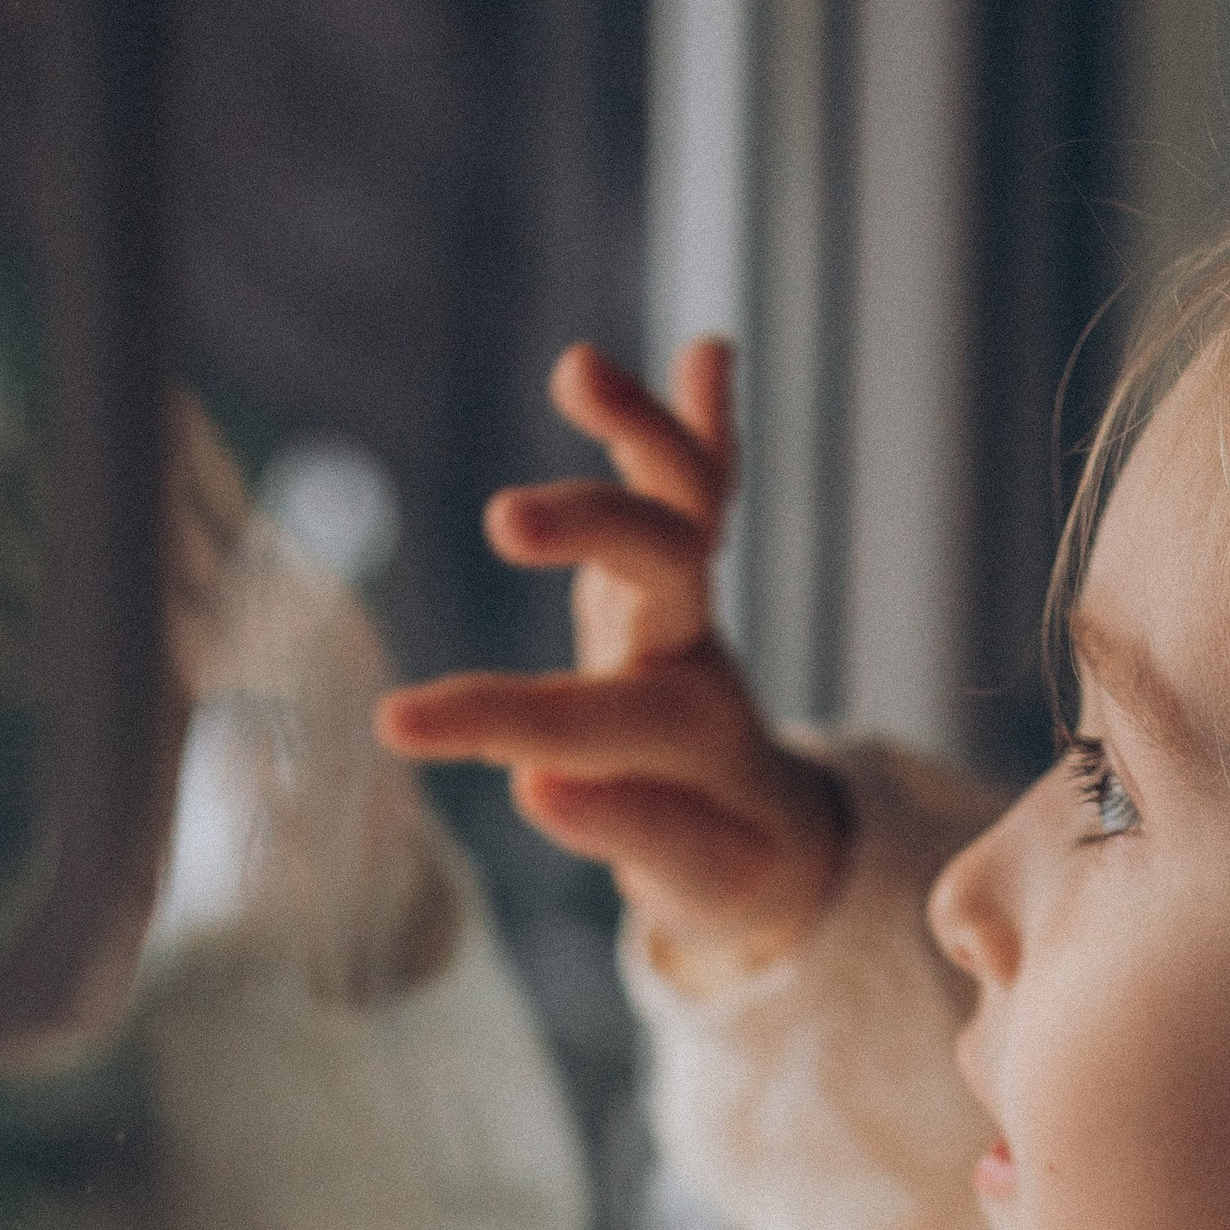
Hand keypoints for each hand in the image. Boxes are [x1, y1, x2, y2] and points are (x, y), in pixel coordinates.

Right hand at [374, 336, 846, 985]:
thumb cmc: (719, 860)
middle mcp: (697, 655)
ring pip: (682, 502)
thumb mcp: (686, 877)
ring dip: (640, 430)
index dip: (517, 728)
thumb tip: (535, 782)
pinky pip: (701, 483)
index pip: (593, 730)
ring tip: (580, 368)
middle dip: (594, 532)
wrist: (774, 827)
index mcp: (692, 741)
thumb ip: (621, 827)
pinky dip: (701, 420)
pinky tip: (709, 351)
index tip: (456, 744)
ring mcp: (689, 604)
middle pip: (661, 570)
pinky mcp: (680, 570)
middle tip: (506, 519)